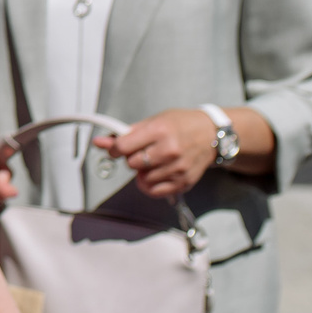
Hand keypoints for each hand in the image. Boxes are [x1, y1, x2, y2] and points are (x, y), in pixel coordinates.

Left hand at [97, 108, 218, 200]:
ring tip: (154, 160)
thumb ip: (126, 133)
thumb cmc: (181, 124)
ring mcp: (178, 168)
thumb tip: (100, 142)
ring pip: (142, 179)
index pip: (123, 147)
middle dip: (132, 158)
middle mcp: (169, 150)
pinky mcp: (184, 182)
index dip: (114, 148)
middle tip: (142, 151)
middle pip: (132, 164)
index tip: (116, 148)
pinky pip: (155, 191)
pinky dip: (150, 185)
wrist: (211, 134)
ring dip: (143, 171)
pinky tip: (156, 174)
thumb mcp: (154, 120)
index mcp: (159, 130)